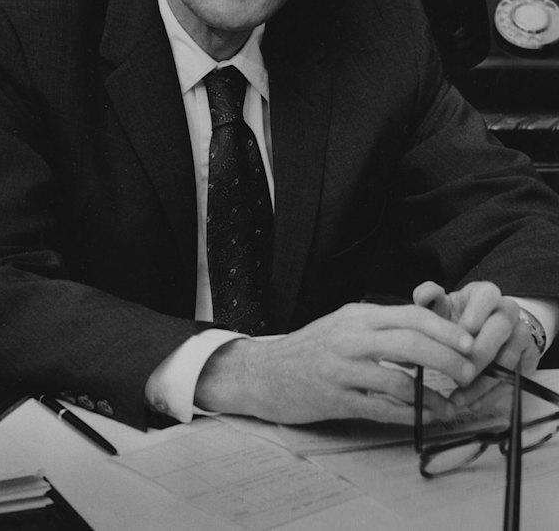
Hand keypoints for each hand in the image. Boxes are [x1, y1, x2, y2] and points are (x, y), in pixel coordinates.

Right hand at [194, 302, 476, 425]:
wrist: (264, 371)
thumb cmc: (311, 348)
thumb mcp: (344, 323)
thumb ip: (380, 325)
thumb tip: (426, 328)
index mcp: (357, 315)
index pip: (410, 316)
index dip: (444, 329)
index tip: (468, 342)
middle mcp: (351, 337)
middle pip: (409, 342)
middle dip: (446, 357)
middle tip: (469, 370)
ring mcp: (342, 368)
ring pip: (397, 377)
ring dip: (431, 393)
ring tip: (452, 402)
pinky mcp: (335, 398)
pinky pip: (379, 407)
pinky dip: (407, 415)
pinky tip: (424, 418)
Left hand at [413, 280, 538, 408]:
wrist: (482, 335)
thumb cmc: (456, 319)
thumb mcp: (441, 306)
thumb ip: (428, 297)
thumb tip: (425, 294)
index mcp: (485, 293)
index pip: (488, 294)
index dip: (476, 313)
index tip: (462, 331)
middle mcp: (507, 310)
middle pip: (501, 327)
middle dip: (479, 352)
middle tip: (458, 372)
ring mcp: (520, 334)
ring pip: (508, 358)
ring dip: (483, 381)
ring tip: (459, 396)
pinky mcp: (526, 359)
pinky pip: (513, 379)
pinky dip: (491, 395)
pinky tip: (472, 403)